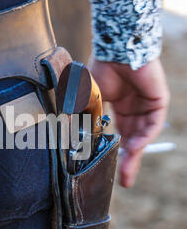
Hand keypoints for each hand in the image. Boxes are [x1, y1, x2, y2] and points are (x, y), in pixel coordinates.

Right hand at [88, 57, 169, 187]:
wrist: (116, 48)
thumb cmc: (102, 67)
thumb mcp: (89, 98)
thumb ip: (85, 116)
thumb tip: (72, 136)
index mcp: (119, 107)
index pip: (120, 134)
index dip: (115, 152)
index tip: (108, 169)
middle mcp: (134, 109)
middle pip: (133, 140)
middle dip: (127, 161)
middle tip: (123, 180)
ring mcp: (146, 106)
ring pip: (142, 136)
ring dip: (135, 154)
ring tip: (126, 172)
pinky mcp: (158, 101)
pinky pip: (152, 125)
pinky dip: (143, 138)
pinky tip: (133, 148)